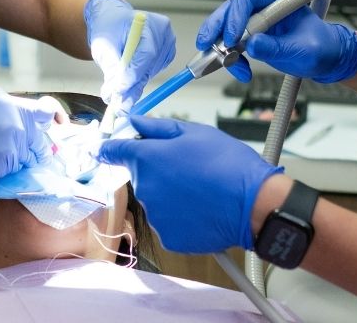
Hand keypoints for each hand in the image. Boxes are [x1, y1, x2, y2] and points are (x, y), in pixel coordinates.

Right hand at [0, 95, 61, 192]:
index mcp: (10, 106)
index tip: (58, 125)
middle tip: (16, 152)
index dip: (54, 119)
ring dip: (19, 163)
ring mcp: (11, 147)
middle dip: (33, 149)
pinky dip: (7, 173)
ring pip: (28, 160)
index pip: (45, 113)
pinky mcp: (3, 167)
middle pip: (40, 142)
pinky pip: (15, 173)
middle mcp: (15, 125)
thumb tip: (30, 125)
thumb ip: (10, 116)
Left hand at [84, 0, 175, 104]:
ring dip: (133, 86)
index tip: (120, 90)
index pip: (146, 54)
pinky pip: (151, 73)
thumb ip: (111, 68)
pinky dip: (138, 80)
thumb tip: (115, 93)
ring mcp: (166, 44)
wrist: (113, 19)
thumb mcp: (103, 45)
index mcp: (150, 23)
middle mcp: (163, 34)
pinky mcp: (165, 55)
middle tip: (118, 105)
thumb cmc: (108, 27)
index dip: (133, 74)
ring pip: (149, 73)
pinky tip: (127, 82)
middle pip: (149, 67)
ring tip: (117, 98)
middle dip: (131, 87)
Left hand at [98, 116, 281, 252]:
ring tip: (200, 190)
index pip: (113, 151)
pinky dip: (180, 217)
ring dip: (170, 195)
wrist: (255, 204)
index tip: (101, 149)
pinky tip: (201, 209)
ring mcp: (155, 215)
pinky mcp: (168, 237)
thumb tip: (133, 120)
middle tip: (188, 168)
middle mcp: (144, 187)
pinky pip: (167, 222)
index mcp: (147, 158)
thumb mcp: (194, 132)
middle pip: (141, 175)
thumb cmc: (227, 163)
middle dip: (158, 170)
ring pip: (155, 200)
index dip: (108, 148)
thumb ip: (157, 127)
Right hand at [196, 0, 356, 83]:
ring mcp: (254, 18)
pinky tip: (240, 69)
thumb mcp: (303, 50)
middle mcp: (263, 3)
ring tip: (226, 64)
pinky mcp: (249, 33)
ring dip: (219, 45)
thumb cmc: (320, 47)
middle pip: (230, 9)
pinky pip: (229, 41)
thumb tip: (252, 45)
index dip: (235, 15)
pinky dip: (228, 56)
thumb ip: (277, 47)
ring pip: (225, 25)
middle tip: (207, 46)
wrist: (325, 57)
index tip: (232, 38)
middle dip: (216, 28)